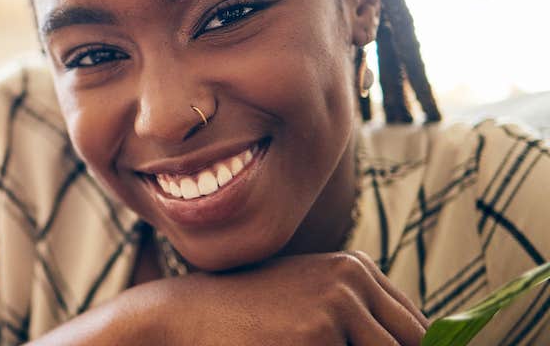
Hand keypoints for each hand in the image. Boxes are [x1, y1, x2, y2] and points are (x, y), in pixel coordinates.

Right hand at [41, 250, 426, 344]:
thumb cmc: (246, 315)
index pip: (416, 326)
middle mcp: (353, 277)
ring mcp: (338, 303)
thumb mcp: (306, 301)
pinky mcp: (319, 334)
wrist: (188, 314)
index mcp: (355, 267)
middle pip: (414, 342)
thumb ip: (354, 316)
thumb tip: (419, 344)